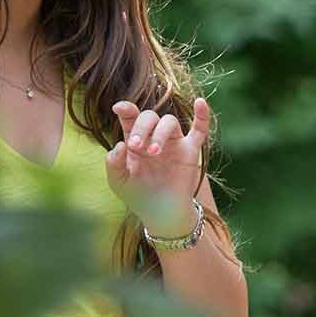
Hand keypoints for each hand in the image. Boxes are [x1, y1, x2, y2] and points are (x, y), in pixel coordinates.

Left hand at [106, 97, 210, 236]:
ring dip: (160, 133)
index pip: (130, 117)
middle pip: (149, 116)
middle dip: (142, 128)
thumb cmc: (138, 195)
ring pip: (170, 122)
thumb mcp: (118, 181)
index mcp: (135, 139)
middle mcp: (153, 136)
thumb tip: (121, 144)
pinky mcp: (191, 150)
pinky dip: (202, 115)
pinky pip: (200, 129)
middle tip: (137, 147)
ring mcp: (173, 141)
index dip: (125, 108)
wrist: (161, 213)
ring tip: (154, 153)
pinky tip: (200, 103)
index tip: (119, 109)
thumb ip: (114, 162)